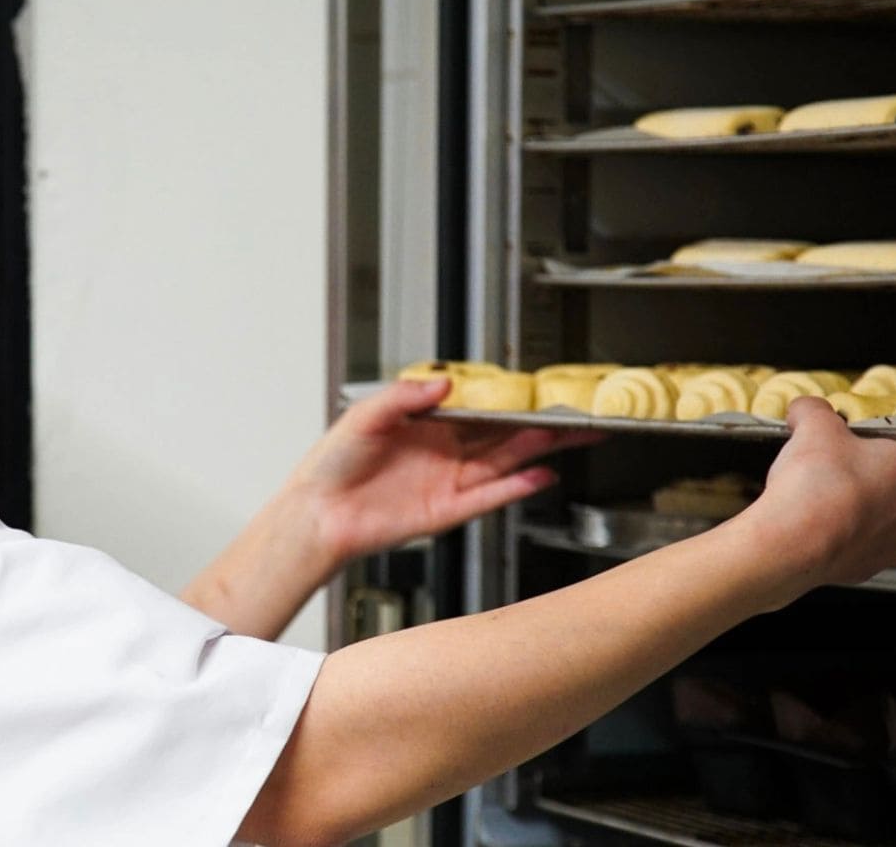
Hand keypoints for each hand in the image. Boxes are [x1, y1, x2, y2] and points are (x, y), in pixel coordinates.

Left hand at [285, 377, 603, 567]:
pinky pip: (490, 496)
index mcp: (427, 425)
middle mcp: (445, 452)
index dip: (510, 400)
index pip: (480, 408)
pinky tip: (542, 476)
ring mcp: (449, 482)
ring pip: (506, 462)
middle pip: (505, 435)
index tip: (541, 390)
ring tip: (569, 437)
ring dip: (538, 450)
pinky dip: (517, 487)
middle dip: (543, 425)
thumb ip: (404, 396)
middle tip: (577, 414)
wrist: (318, 513)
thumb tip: (442, 382)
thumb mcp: (365, 416)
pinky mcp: (448, 510)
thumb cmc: (332, 465)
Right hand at [739, 397, 895, 594]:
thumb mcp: (813, 429)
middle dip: (889, 470)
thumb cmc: (817, 487)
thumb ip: (817, 415)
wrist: (789, 545)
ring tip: (816, 486)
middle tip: (847, 458)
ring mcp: (894, 540)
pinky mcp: (866, 563)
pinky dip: (839, 524)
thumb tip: (808, 410)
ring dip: (860, 498)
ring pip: (885, 509)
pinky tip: (810, 514)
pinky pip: (859, 536)